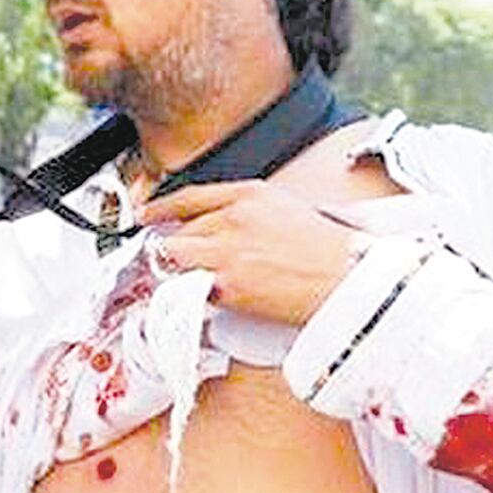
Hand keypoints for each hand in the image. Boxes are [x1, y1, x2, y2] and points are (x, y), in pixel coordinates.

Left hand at [137, 180, 358, 325]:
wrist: (345, 279)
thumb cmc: (329, 252)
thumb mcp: (289, 211)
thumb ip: (251, 215)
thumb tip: (225, 230)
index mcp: (250, 195)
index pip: (191, 197)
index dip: (162, 208)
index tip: (146, 215)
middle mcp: (233, 218)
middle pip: (180, 230)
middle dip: (175, 248)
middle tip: (178, 263)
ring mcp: (227, 251)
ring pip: (176, 257)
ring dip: (177, 271)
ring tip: (189, 281)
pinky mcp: (227, 284)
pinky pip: (190, 287)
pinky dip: (189, 294)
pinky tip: (200, 297)